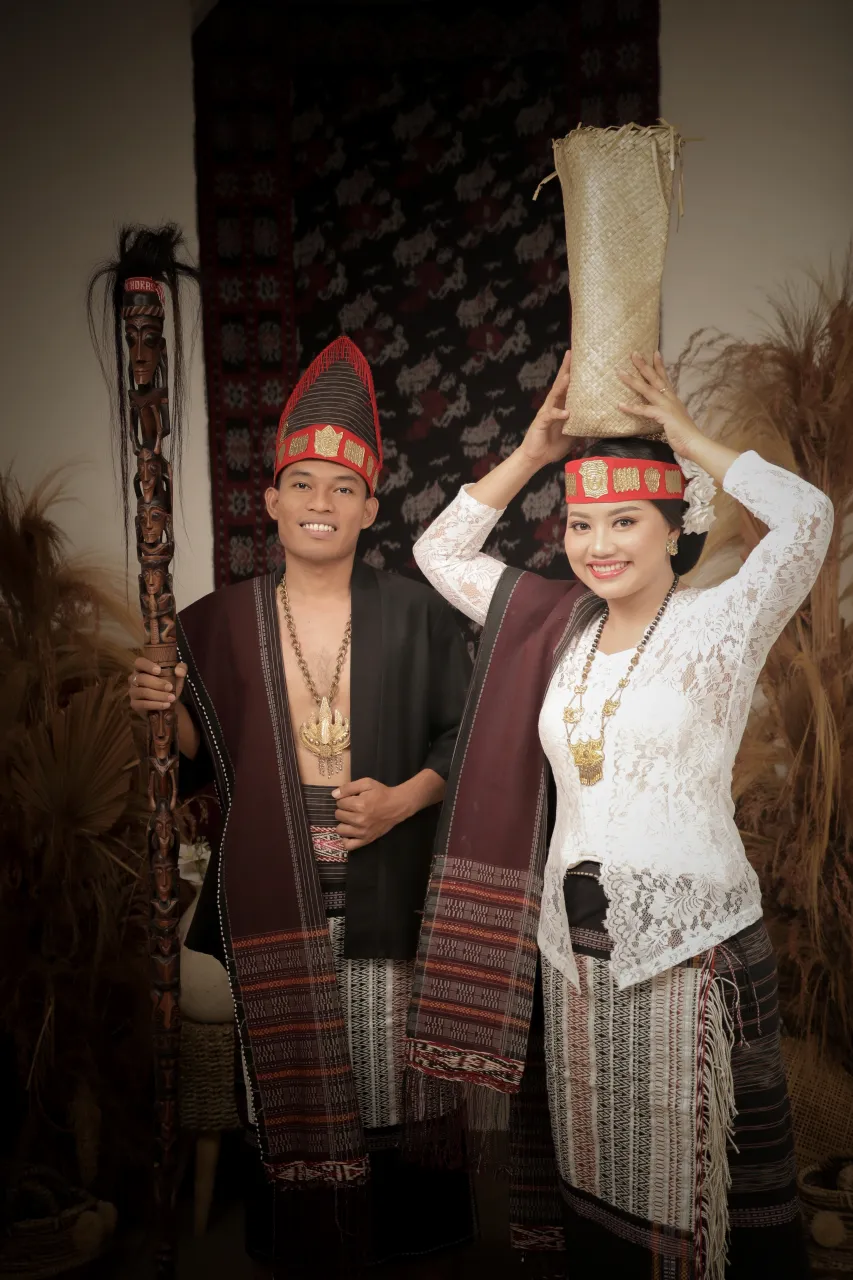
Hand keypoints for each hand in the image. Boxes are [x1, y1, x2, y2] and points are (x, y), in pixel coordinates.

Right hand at [128, 656, 186, 714]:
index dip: (147, 665)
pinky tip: (166, 705)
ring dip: (158, 695)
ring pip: (142, 692)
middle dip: (157, 683)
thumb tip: (179, 671)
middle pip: (141, 678)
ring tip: (171, 698)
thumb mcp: (177, 676)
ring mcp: (133, 691)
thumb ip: (181, 669)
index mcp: (142, 668)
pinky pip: (142, 704)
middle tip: (170, 687)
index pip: (139, 662)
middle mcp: (134, 678)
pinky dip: (156, 704)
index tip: (159, 670)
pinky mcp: (134, 704)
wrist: (167, 703)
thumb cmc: (169, 686)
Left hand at [331, 777, 405, 851]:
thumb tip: (334, 795)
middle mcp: (360, 820)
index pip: (339, 803)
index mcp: (360, 805)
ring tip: (350, 819)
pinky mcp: (366, 840)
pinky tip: (350, 832)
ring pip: (340, 830)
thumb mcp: (366, 783)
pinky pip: (349, 845)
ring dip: (343, 823)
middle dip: (343, 809)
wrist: (397, 805)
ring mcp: (363, 832)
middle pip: (338, 815)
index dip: (344, 799)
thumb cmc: (381, 793)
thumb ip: (349, 787)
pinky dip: (346, 840)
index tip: (351, 799)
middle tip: (352, 808)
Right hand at [518, 350, 572, 468]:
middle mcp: (553, 405)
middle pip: (559, 384)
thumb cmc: (555, 444)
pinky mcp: (541, 422)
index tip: (581, 357)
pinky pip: (550, 416)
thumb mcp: (574, 433)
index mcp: (561, 406)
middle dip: (565, 369)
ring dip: (561, 386)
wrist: (537, 457)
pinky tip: (566, 413)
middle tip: (570, 354)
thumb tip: (602, 420)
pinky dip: (558, 414)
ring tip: (568, 377)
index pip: (568, 386)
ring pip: (554, 396)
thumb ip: (583, 423)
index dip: (573, 372)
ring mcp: (546, 412)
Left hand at [617, 352, 703, 459]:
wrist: (695, 444)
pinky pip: (645, 410)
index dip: (659, 366)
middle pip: (655, 378)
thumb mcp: (674, 420)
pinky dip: (632, 407)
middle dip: (644, 365)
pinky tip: (620, 405)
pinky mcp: (664, 416)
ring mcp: (667, 406)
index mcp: (673, 399)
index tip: (654, 352)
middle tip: (634, 353)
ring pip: (647, 390)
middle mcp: (670, 399)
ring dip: (633, 380)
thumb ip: (668, 414)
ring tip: (620, 372)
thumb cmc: (685, 435)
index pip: (665, 379)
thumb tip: (661, 414)